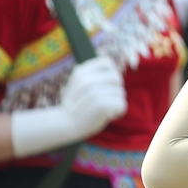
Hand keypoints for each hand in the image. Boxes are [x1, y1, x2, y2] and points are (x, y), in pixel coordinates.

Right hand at [11, 57, 126, 156]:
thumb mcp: (80, 84)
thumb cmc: (77, 105)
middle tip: (106, 100)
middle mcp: (87, 80)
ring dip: (115, 103)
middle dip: (116, 89)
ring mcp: (94, 92)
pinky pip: (121, 104)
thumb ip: (93, 74)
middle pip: (116, 78)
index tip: (105, 85)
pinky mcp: (101, 105)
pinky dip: (118, 112)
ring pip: (120, 93)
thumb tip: (113, 68)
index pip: (106, 63)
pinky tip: (109, 116)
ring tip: (104, 109)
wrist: (66, 124)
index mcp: (81, 72)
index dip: (111, 73)